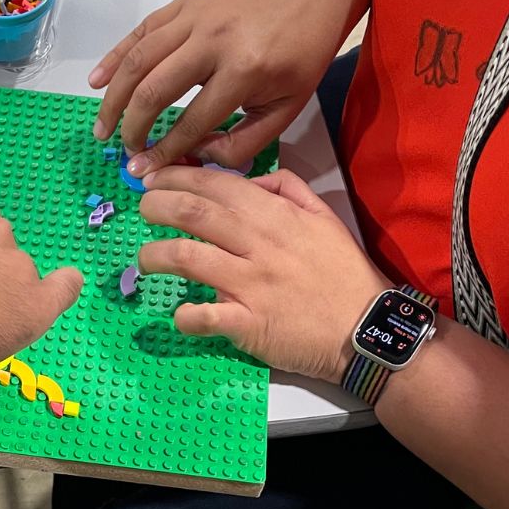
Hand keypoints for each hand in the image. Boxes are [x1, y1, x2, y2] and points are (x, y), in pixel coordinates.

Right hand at [88, 0, 339, 176]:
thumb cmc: (301, 54)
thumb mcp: (286, 108)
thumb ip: (242, 142)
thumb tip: (194, 158)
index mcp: (244, 70)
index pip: (191, 121)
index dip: (164, 151)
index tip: (145, 171)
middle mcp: (212, 40)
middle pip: (155, 90)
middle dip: (133, 128)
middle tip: (125, 152)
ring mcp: (193, 16)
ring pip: (139, 60)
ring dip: (114, 98)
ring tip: (102, 127)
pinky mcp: (182, 2)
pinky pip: (140, 32)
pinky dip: (114, 57)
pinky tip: (96, 81)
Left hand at [138, 168, 387, 381]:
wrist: (366, 331)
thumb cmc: (342, 274)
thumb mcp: (324, 217)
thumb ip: (288, 189)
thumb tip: (250, 180)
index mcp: (275, 215)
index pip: (215, 185)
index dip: (177, 177)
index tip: (155, 179)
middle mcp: (258, 244)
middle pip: (192, 213)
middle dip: (155, 205)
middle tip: (142, 209)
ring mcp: (250, 284)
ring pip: (186, 257)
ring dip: (154, 255)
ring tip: (145, 260)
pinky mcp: (247, 324)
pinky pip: (203, 316)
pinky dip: (183, 315)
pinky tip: (178, 314)